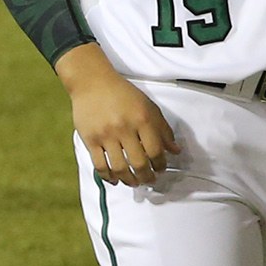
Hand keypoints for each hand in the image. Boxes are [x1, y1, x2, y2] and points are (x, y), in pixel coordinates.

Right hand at [60, 53, 174, 186]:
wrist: (92, 83)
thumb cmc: (123, 94)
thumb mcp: (148, 106)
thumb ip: (163, 129)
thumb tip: (175, 151)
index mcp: (142, 119)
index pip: (156, 151)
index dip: (160, 165)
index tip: (160, 169)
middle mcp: (124, 129)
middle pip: (139, 163)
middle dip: (147, 177)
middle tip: (149, 181)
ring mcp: (105, 135)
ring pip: (119, 168)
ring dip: (129, 180)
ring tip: (134, 183)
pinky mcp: (90, 140)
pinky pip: (99, 165)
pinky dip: (108, 177)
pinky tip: (114, 180)